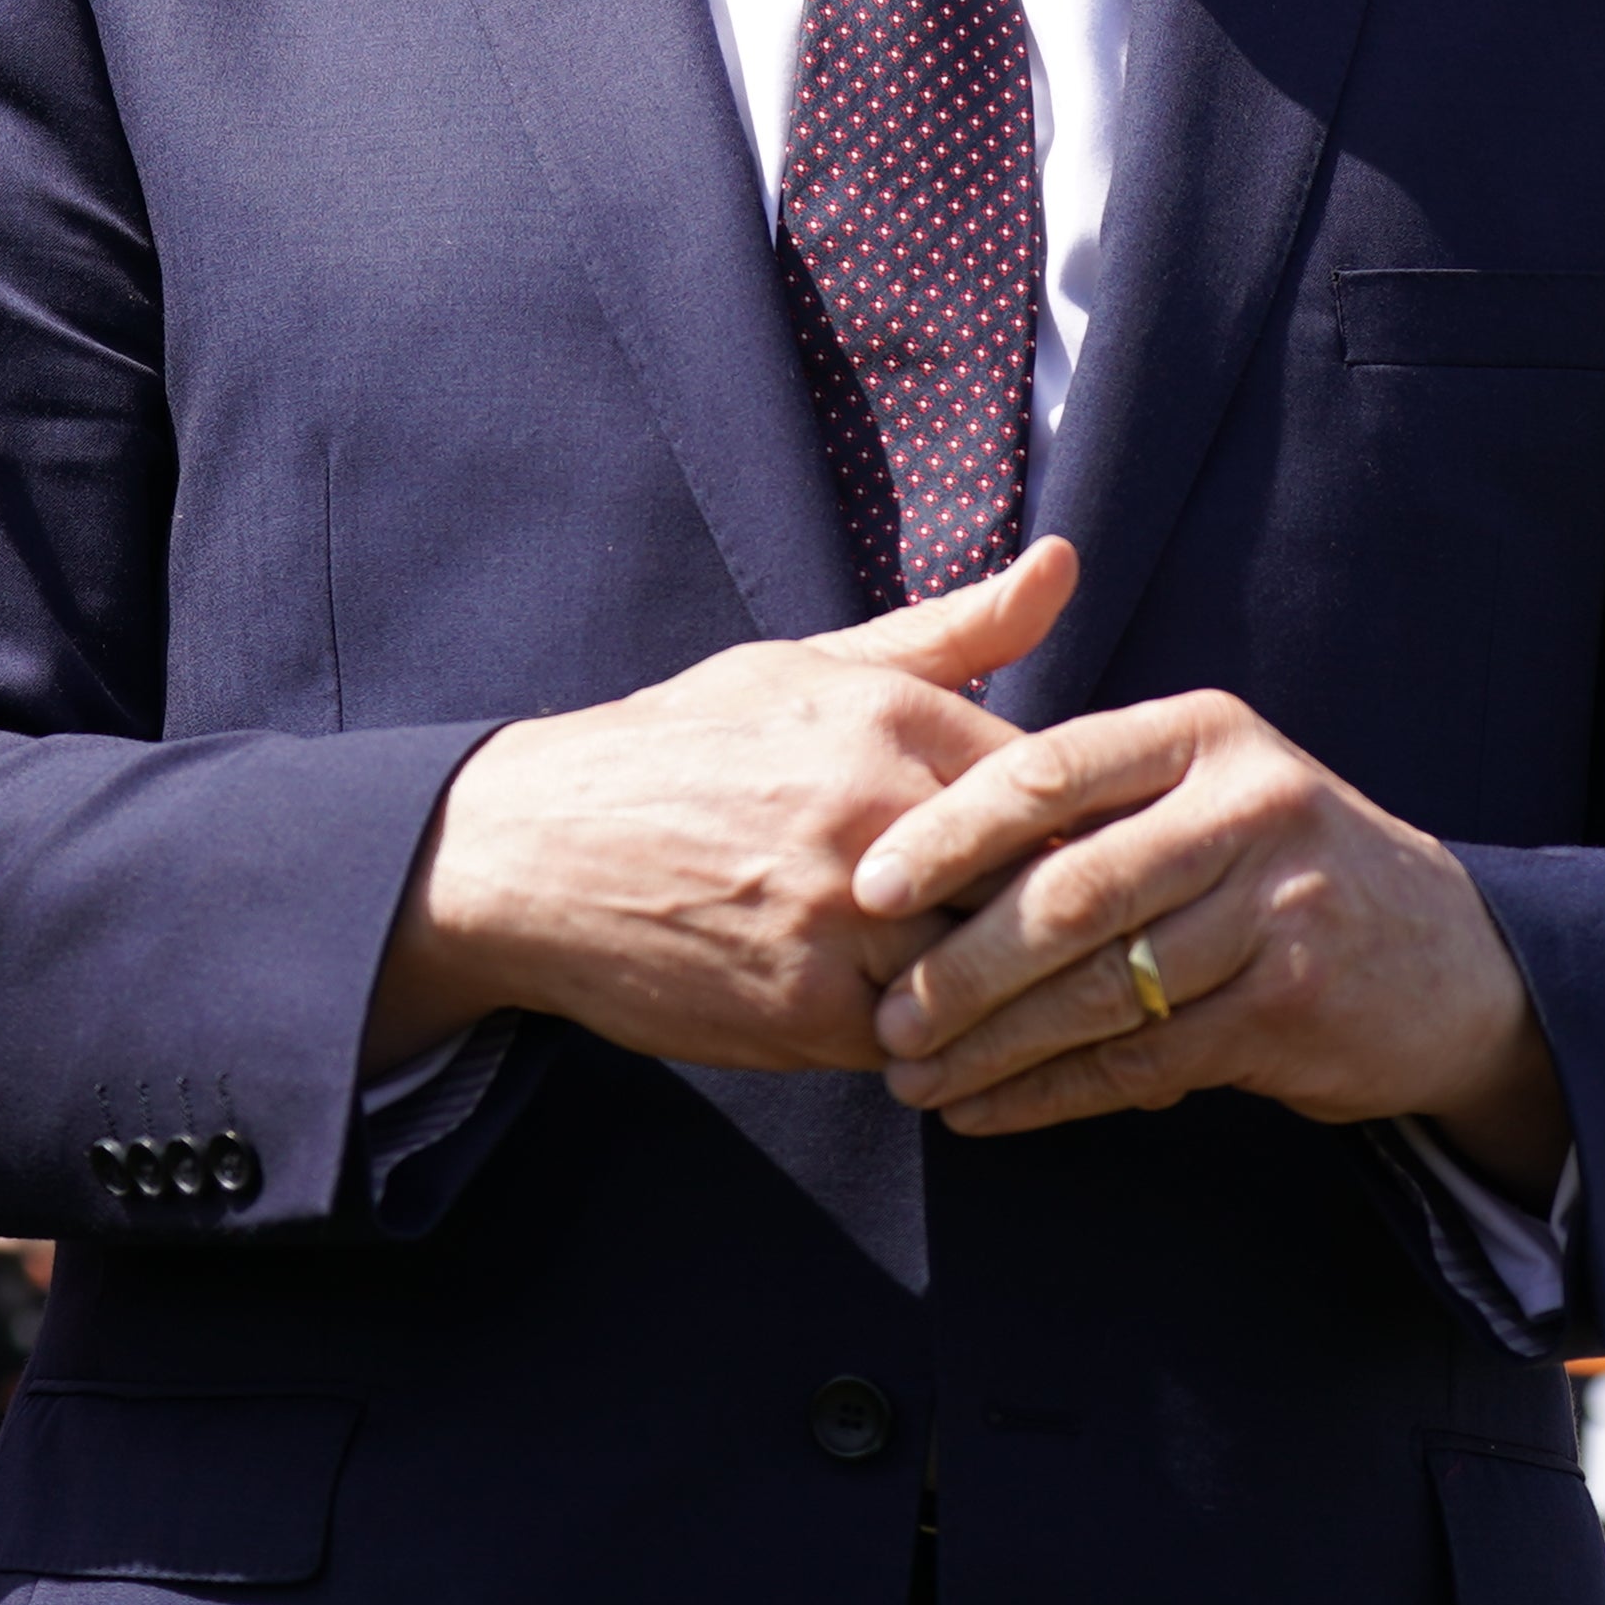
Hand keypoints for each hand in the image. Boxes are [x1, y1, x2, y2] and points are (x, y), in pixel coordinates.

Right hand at [371, 541, 1078, 1070]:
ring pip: (991, 971)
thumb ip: (948, 634)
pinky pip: (922, 1040)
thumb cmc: (675, 752)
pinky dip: (929, 1040)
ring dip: (999, 988)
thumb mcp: (803, 667)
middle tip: (1071, 938)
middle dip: (1059, 916)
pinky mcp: (809, 1009)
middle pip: (1043, 883)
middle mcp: (873, 809)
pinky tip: (915, 1022)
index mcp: (886, 716)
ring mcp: (842, 916)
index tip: (1077, 855)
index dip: (1080, 829)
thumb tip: (1063, 564)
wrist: (525, 854)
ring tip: (1008, 993)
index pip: (1058, 784)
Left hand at [856, 686, 1565, 1175]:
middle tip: (881, 1017)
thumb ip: (1084, 794)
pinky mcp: (1294, 1004)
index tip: (864, 886)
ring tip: (912, 1076)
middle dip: (960, 962)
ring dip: (993, 1042)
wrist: (1448, 960)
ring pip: (1102, 985)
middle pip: (1070, 890)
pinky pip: (1144, 1058)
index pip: (1050, 773)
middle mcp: (1249, 806)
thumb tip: (906, 838)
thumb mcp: (1199, 788)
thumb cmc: (1269, 866)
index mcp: (1201, 734)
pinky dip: (1051, 1091)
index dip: (948, 831)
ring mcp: (1281, 908)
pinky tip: (985, 1111)